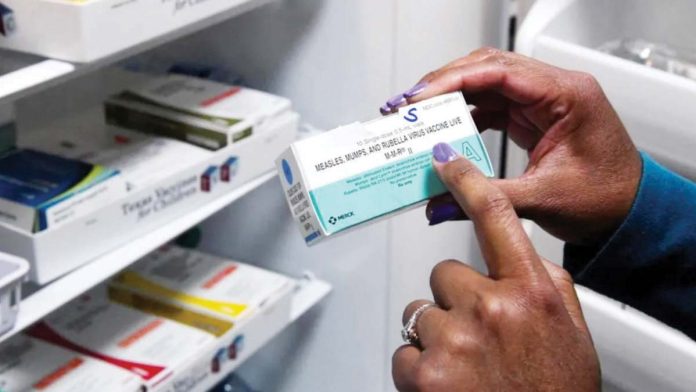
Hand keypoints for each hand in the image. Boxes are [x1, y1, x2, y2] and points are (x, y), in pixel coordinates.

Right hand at [383, 48, 641, 245]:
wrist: (629, 213)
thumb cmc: (607, 199)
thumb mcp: (543, 198)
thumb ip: (485, 199)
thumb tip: (437, 203)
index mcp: (567, 95)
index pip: (498, 72)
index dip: (452, 81)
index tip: (419, 99)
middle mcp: (554, 90)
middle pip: (486, 69)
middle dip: (442, 84)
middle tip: (406, 105)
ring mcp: (542, 102)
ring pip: (485, 84)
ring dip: (449, 97)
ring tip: (417, 116)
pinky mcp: (533, 117)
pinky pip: (490, 106)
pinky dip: (464, 115)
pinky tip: (444, 129)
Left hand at [392, 144, 599, 391]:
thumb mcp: (568, 331)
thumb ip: (544, 285)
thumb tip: (521, 255)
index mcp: (531, 292)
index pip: (496, 217)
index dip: (468, 180)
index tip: (446, 159)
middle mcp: (492, 308)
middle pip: (445, 273)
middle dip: (455, 300)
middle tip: (478, 336)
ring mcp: (455, 339)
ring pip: (421, 311)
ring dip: (437, 335)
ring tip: (466, 367)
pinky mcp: (423, 371)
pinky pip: (405, 348)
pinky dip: (420, 365)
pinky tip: (448, 384)